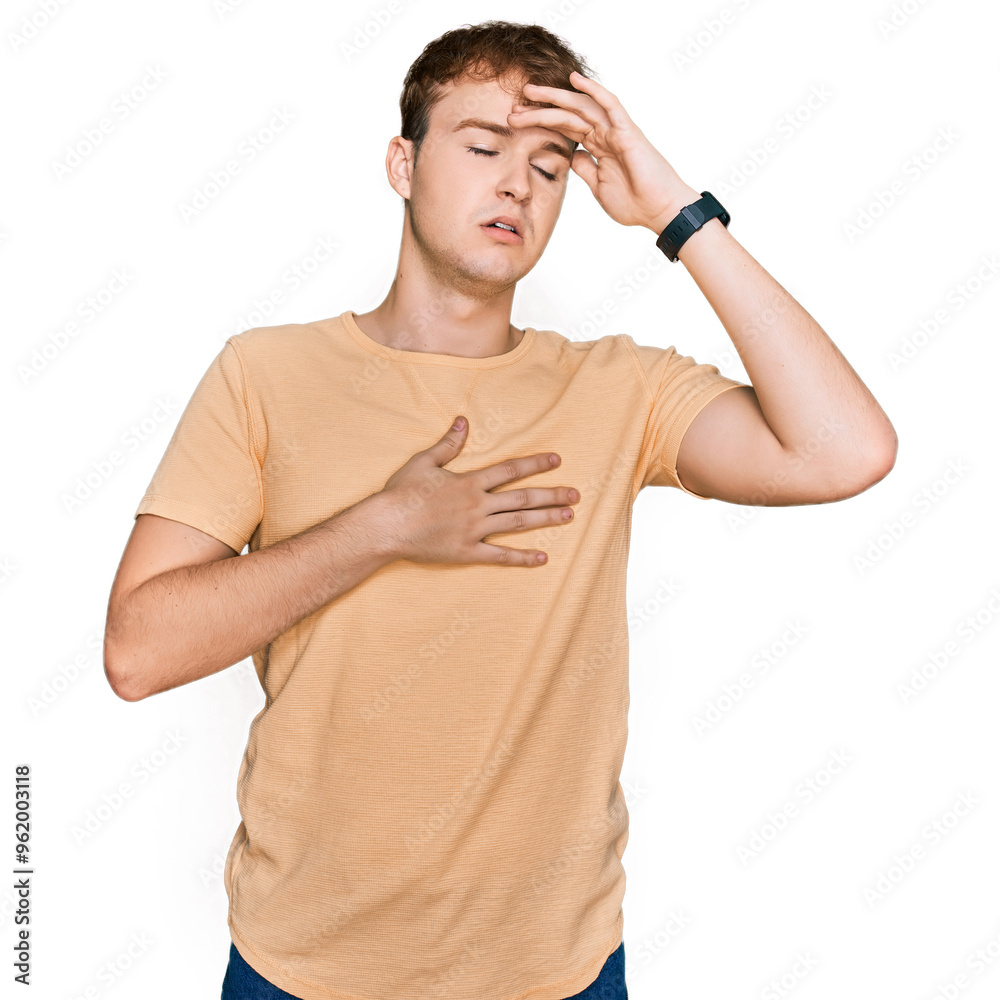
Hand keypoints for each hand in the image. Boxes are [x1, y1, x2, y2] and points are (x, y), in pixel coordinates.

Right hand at [377, 416, 580, 566]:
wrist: (385, 526)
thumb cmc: (400, 493)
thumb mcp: (423, 462)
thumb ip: (448, 444)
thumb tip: (463, 422)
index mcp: (469, 482)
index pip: (510, 470)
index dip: (534, 464)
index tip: (556, 461)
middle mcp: (477, 505)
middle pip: (522, 498)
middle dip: (552, 494)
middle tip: (576, 494)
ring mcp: (474, 530)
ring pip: (517, 523)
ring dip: (545, 519)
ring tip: (568, 516)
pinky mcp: (467, 552)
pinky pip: (500, 556)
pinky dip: (522, 558)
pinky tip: (542, 558)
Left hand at [508, 70, 699, 232]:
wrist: (660, 211)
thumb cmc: (636, 203)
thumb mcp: (599, 188)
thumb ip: (585, 170)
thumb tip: (571, 156)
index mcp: (598, 148)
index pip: (564, 129)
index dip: (540, 123)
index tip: (516, 123)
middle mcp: (605, 135)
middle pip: (567, 115)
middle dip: (540, 109)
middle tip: (514, 106)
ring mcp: (616, 131)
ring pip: (581, 107)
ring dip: (555, 98)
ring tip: (531, 91)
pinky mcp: (627, 132)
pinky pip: (609, 105)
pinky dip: (593, 91)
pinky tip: (574, 80)